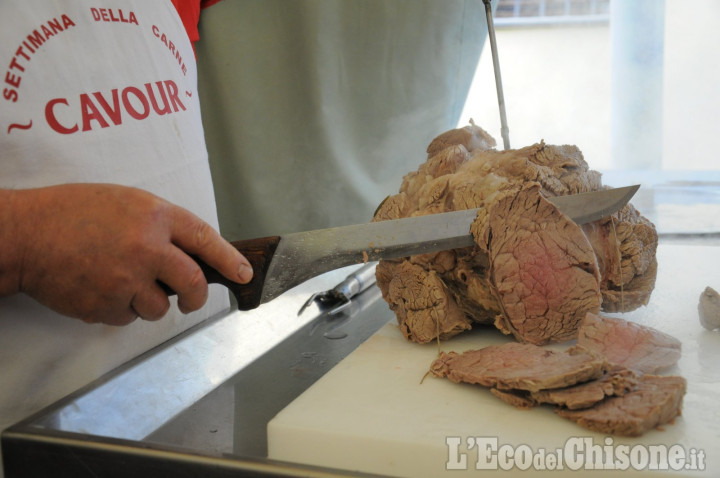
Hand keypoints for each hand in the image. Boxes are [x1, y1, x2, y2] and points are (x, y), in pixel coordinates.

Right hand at [0, 184, 252, 324]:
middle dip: (197, 297)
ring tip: (122, 282)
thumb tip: (190, 253)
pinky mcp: (106, 305)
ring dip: (150, 302)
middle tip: (191, 300)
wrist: (27, 234)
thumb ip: (160, 225)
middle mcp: (147, 247)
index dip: (229, 260)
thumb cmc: (73, 213)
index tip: (244, 274)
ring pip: (160, 307)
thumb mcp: (127, 203)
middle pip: (192, 282)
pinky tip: (100, 288)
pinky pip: (128, 317)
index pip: (205, 239)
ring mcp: (127, 278)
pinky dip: (120, 308)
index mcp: (155, 216)